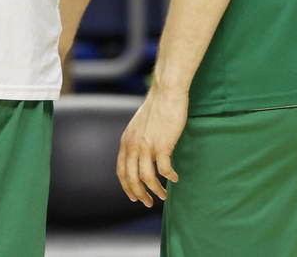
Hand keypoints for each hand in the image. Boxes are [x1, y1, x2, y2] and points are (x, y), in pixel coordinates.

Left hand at [116, 85, 185, 207]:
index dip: (127, 187)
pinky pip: (164, 170)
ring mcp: (146, 146)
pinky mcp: (162, 145)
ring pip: (147, 178)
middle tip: (149, 203)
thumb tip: (141, 154)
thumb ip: (136, 140)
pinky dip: (169, 177)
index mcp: (126, 142)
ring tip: (164, 196)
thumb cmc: (156, 106)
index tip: (134, 197)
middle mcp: (133, 146)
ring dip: (155, 190)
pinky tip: (175, 179)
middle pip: (132, 179)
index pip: (121, 171)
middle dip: (140, 194)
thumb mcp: (138, 125)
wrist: (166, 93)